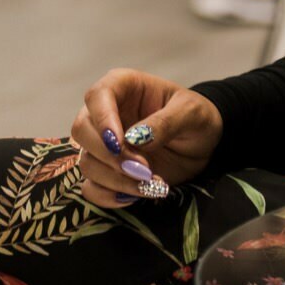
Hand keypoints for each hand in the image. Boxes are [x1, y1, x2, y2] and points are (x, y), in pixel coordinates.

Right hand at [70, 69, 222, 207]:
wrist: (203, 144)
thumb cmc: (196, 117)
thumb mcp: (191, 113)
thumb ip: (165, 122)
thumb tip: (134, 139)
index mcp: (122, 87)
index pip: (97, 96)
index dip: (102, 120)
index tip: (120, 144)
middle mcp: (106, 114)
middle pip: (82, 131)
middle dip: (110, 155)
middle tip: (144, 169)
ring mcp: (103, 145)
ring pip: (87, 162)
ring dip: (117, 180)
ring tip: (152, 184)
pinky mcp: (108, 171)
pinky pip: (91, 188)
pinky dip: (110, 196)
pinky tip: (138, 195)